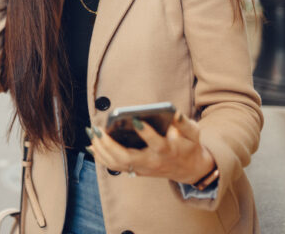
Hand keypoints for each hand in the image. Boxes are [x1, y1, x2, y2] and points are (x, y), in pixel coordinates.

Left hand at [86, 111, 215, 184]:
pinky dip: (101, 157)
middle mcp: (152, 162)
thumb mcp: (193, 133)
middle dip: (110, 144)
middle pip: (128, 158)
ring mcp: (142, 169)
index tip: (135, 119)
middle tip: (97, 129)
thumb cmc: (189, 146)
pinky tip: (91, 145)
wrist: (189, 169)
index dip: (146, 133)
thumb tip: (174, 113)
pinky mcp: (136, 171)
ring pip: (118, 164)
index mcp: (168, 151)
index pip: (157, 144)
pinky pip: (115, 167)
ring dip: (101, 150)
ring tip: (92, 133)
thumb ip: (185, 123)